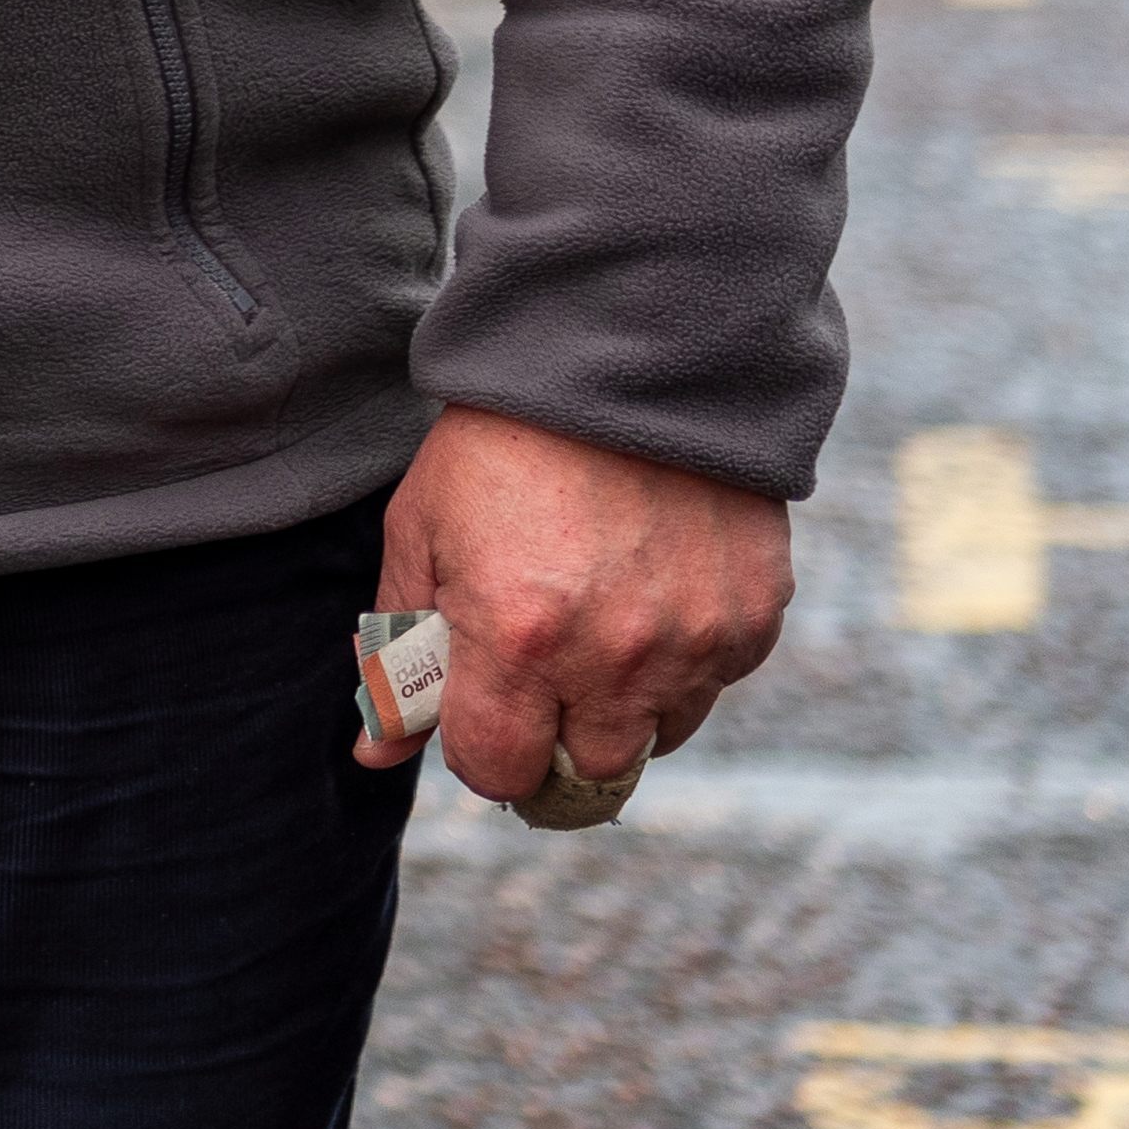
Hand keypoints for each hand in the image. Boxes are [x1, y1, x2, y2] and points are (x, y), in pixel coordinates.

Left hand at [366, 409, 790, 821]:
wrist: (626, 352)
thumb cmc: (503, 441)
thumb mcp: (422, 532)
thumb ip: (396, 653)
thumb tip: (374, 750)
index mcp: (517, 640)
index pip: (498, 772)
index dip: (482, 749)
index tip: (480, 710)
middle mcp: (615, 658)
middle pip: (590, 776)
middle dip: (557, 739)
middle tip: (542, 676)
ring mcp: (695, 642)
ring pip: (658, 737)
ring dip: (624, 704)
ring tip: (599, 618)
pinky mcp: (753, 616)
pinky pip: (714, 681)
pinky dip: (682, 658)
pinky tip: (653, 587)